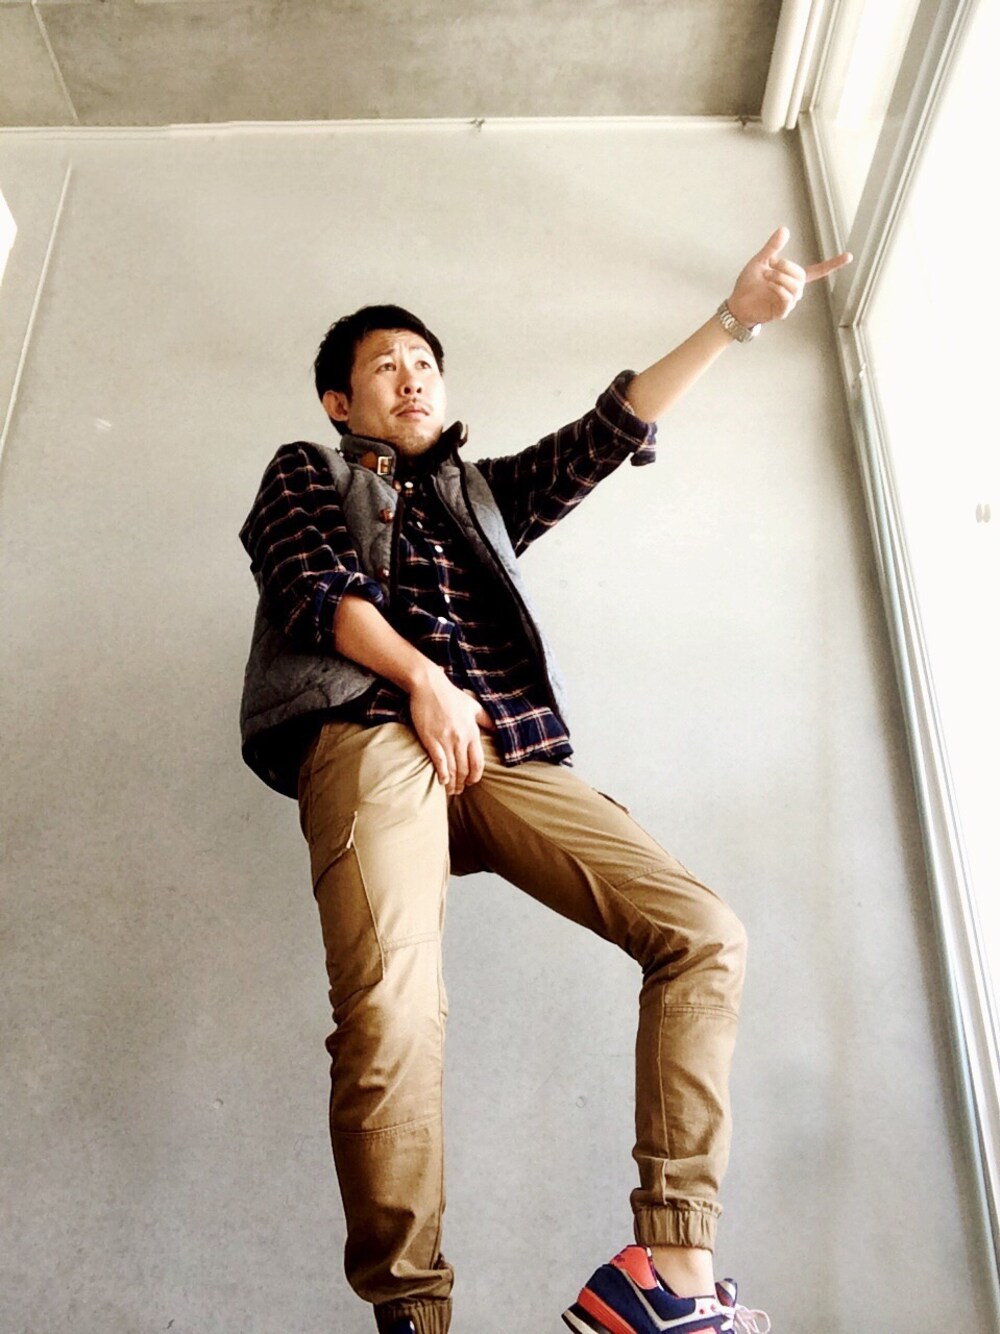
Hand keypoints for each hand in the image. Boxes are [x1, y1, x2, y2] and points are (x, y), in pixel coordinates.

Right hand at [409, 668, 494, 795]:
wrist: (428, 685)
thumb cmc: (451, 695)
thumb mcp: (474, 706)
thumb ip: (487, 720)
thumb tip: (500, 729)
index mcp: (472, 731)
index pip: (478, 761)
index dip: (476, 775)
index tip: (472, 782)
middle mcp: (460, 738)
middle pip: (464, 768)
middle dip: (463, 782)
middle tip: (460, 790)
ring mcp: (445, 739)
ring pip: (452, 768)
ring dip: (453, 783)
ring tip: (451, 791)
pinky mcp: (430, 739)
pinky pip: (438, 762)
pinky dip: (441, 774)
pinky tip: (442, 782)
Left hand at [727, 226, 852, 327]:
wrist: (736, 304)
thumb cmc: (748, 285)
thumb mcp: (760, 261)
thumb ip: (773, 247)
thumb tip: (785, 229)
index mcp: (792, 278)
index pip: (817, 271)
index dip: (833, 264)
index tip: (849, 256)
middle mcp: (794, 290)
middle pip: (801, 276)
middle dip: (786, 267)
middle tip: (770, 266)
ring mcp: (789, 302)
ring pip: (795, 288)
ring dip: (779, 278)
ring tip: (766, 277)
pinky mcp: (782, 312)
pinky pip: (787, 299)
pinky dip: (778, 290)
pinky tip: (768, 286)